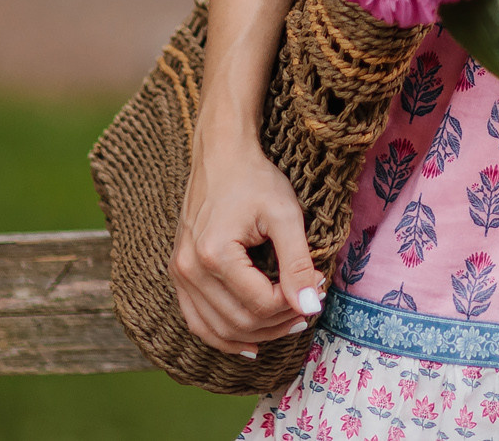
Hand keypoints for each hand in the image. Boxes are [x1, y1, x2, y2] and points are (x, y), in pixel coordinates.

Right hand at [171, 133, 324, 355]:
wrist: (221, 156)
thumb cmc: (255, 180)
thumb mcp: (285, 215)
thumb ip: (297, 262)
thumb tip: (311, 306)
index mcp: (214, 255)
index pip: (260, 303)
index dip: (294, 303)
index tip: (319, 286)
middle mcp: (189, 270)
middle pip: (239, 321)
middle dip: (279, 322)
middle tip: (309, 307)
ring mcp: (179, 274)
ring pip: (216, 329)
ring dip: (256, 335)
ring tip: (288, 323)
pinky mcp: (179, 273)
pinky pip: (197, 321)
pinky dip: (223, 336)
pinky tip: (250, 342)